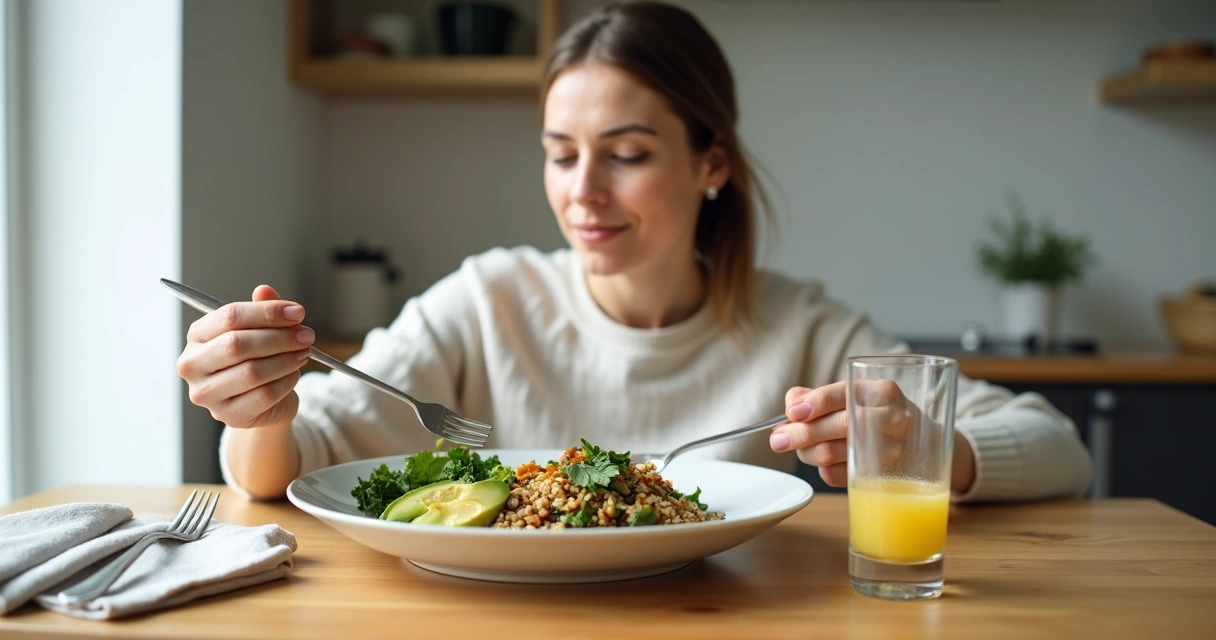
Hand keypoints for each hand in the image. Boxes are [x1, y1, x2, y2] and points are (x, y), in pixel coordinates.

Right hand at [176, 285, 312, 429]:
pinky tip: (294, 374)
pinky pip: (264, 395)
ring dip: (286, 360)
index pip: (230, 316)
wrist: (260, 403)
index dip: (267, 312)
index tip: (298, 312)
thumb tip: (264, 290)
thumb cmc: (256, 360)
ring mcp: (206, 394)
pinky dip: (286, 381)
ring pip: (252, 372)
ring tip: (304, 353)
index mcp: (197, 336)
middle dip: (279, 337)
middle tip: (306, 335)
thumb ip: (262, 311)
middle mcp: (193, 365)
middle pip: (238, 344)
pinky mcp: (228, 416)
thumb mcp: (259, 331)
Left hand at [769, 381, 975, 492]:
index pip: (845, 394)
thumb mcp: (854, 396)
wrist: (924, 444)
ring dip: (809, 453)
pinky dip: (825, 471)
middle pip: (842, 426)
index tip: (792, 412)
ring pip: (838, 453)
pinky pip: (843, 476)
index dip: (816, 403)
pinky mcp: (886, 478)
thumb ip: (817, 396)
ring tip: (801, 449)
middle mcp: (894, 419)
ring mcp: (894, 451)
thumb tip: (791, 403)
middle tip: (777, 441)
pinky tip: (827, 463)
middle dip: (803, 434)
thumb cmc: (877, 415)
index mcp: (882, 392)